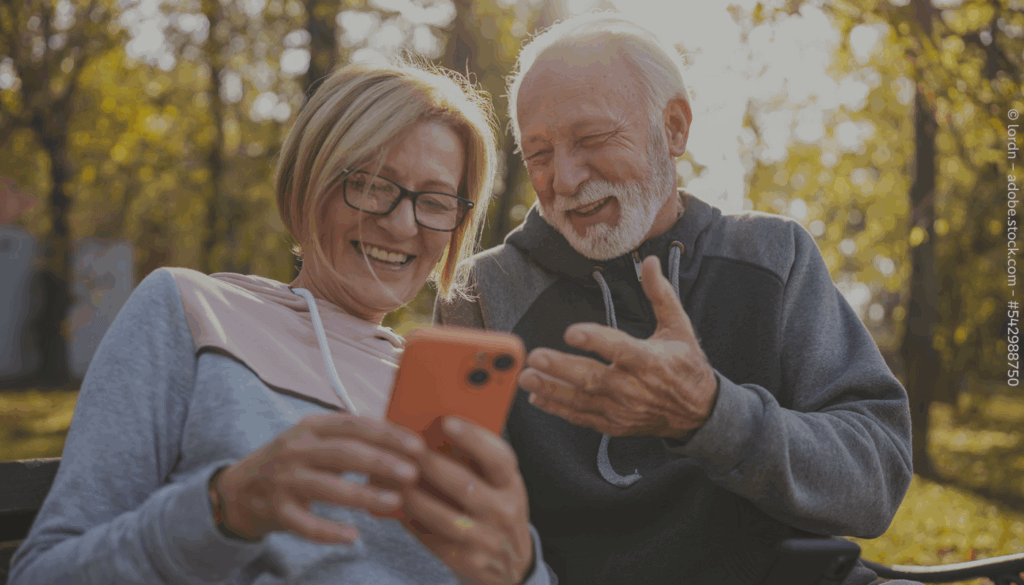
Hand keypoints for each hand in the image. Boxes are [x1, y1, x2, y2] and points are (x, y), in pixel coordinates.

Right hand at [215, 412, 424, 542]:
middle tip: (413, 472)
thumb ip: (350, 438)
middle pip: (343, 453)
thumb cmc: (292, 462)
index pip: (353, 424)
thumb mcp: (314, 439)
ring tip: (394, 501)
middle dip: (381, 462)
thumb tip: (402, 440)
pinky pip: (305, 525)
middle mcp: (295, 450)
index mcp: (310, 427)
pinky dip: (328, 532)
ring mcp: (284, 481)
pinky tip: (353, 536)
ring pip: (328, 487)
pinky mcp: (276, 511)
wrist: (239, 490)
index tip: (416, 445)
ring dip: (363, 494)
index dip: (387, 434)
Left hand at [397, 416, 533, 584]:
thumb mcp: (500, 483)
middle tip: (404, 447)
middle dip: (429, 463)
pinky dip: (410, 520)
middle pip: (464, 484)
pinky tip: (394, 503)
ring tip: (390, 477)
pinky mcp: (465, 560)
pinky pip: (432, 538)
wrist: (512, 562)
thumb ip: (478, 460)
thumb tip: (434, 428)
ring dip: (413, 495)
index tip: (446, 421)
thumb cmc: (497, 508)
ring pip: (444, 516)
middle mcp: (503, 511)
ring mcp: (486, 539)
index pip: (499, 458)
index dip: (474, 438)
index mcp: (511, 484)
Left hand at [518, 255, 717, 438]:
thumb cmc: (685, 365)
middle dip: (561, 368)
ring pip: (582, 400)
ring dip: (552, 389)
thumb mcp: (679, 328)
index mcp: (651, 361)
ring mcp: (623, 409)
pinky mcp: (614, 424)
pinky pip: (582, 417)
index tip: (571, 332)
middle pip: (592, 378)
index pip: (620, 349)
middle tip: (535, 356)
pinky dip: (559, 409)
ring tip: (527, 377)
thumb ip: (661, 295)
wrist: (697, 412)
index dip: (595, 340)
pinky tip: (537, 397)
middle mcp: (634, 388)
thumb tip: (649, 261)